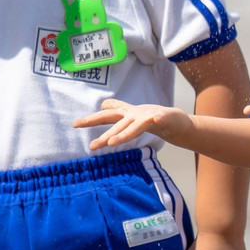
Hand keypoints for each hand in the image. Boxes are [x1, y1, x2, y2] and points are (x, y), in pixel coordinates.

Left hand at [73, 99, 188, 150]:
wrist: (175, 120)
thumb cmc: (152, 118)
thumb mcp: (133, 115)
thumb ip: (118, 109)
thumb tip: (102, 105)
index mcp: (126, 114)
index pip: (105, 116)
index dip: (91, 119)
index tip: (74, 125)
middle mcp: (134, 113)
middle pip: (114, 120)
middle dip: (102, 130)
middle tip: (90, 144)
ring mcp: (148, 115)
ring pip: (133, 127)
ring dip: (123, 134)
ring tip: (111, 143)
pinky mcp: (163, 117)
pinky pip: (159, 119)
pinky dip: (156, 119)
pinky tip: (154, 121)